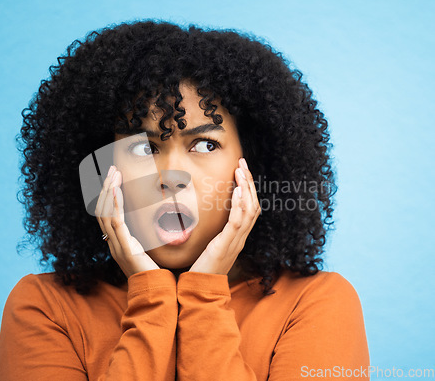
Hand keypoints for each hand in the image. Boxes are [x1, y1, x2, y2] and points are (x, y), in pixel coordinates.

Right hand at [95, 165, 159, 277]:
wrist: (155, 292)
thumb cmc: (154, 272)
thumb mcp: (147, 250)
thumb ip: (144, 237)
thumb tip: (150, 224)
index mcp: (117, 242)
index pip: (106, 214)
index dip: (107, 195)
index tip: (114, 178)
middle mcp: (113, 242)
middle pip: (101, 210)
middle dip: (106, 188)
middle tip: (112, 169)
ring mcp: (116, 245)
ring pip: (105, 213)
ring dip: (108, 191)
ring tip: (113, 173)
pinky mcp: (124, 248)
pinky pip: (115, 222)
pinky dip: (113, 204)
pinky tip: (114, 189)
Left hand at [189, 158, 260, 274]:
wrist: (201, 291)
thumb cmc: (203, 270)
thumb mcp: (210, 248)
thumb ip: (214, 234)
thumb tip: (207, 218)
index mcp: (237, 237)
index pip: (249, 209)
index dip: (248, 189)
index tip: (242, 171)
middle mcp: (240, 238)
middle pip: (253, 205)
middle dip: (249, 183)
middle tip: (243, 163)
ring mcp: (235, 242)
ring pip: (249, 210)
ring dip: (246, 188)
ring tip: (241, 170)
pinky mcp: (226, 245)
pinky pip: (238, 222)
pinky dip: (239, 204)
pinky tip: (237, 191)